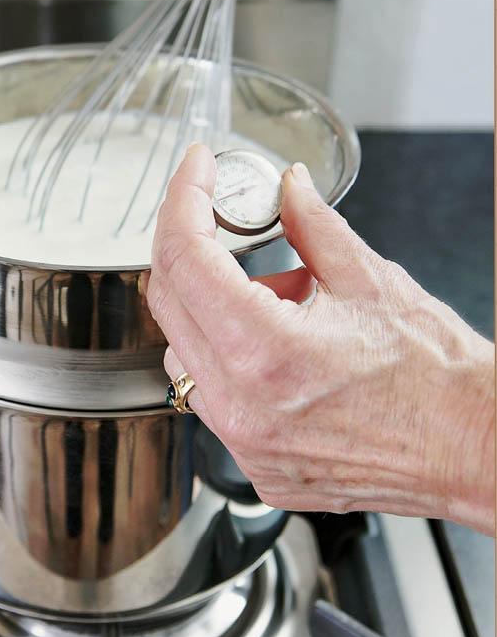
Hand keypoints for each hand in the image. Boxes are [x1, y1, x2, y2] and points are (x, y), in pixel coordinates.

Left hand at [147, 144, 494, 533]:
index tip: (196, 171)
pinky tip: (282, 351)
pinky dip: (230, 361)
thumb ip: (312, 224)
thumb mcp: (370, 279)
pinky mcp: (256, 465)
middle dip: (192, 247)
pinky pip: (213, 399)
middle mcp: (242, 406)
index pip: (185, 256)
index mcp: (265, 352)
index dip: (184, 199)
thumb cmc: (434, 376)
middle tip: (224, 221)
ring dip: (213, 310)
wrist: (469, 445)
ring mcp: (245, 443)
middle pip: (169, 301)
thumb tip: (289, 186)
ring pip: (183, 353)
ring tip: (283, 302)